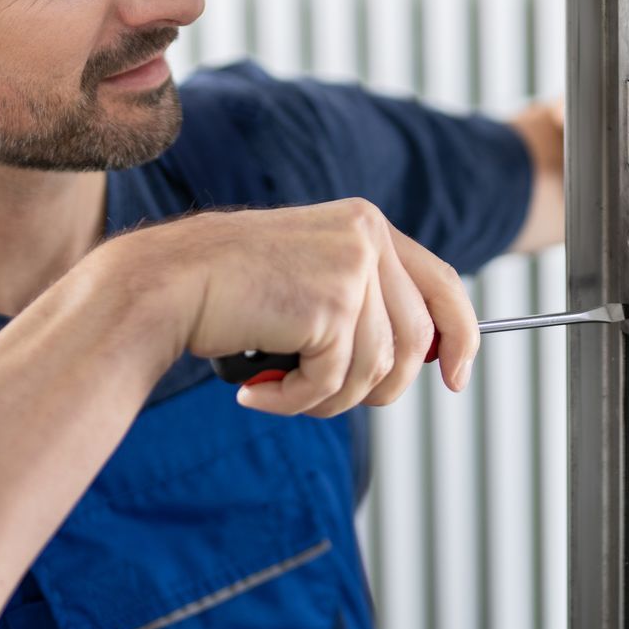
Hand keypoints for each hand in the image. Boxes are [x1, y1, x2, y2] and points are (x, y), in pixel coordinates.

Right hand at [96, 199, 479, 417]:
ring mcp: (351, 268)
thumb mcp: (310, 280)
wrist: (166, 283)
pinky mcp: (329, 304)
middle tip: (321, 396)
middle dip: (378, 388)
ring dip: (326, 398)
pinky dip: (293, 402)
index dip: (461, 336)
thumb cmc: (230, 292)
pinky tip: (256, 391)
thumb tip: (426, 358)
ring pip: (376, 370)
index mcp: (366, 225)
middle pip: (415, 342)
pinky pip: (334, 384)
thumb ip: (364, 304)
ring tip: (280, 390)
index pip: (443, 283)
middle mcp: (367, 237)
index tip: (459, 378)